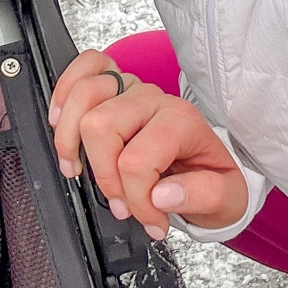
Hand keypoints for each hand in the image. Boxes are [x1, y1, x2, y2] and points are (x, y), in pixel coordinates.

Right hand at [48, 51, 247, 241]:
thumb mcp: (228, 198)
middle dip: (103, 176)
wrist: (211, 165)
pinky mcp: (117, 86)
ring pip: (85, 95)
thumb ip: (201, 196)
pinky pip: (86, 67)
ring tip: (78, 170)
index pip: (136, 161)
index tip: (150, 220)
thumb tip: (160, 195)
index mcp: (182, 122)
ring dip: (70, 139)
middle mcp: (154, 99)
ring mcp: (132, 89)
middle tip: (120, 203)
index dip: (136, 200)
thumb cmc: (212, 178)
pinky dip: (65, 92)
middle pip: (101, 126)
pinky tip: (60, 122)